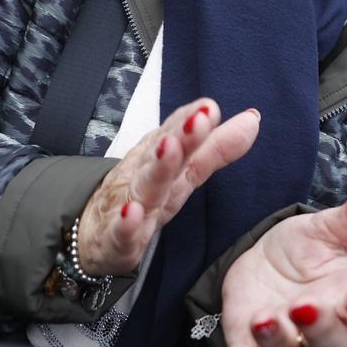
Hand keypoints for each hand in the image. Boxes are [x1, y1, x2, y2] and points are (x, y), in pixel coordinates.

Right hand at [76, 100, 258, 275]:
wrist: (93, 235)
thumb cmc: (142, 196)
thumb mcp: (182, 173)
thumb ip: (217, 147)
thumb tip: (252, 118)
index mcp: (162, 157)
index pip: (176, 132)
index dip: (192, 119)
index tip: (210, 106)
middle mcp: (144, 175)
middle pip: (163, 154)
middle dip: (181, 135)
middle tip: (199, 119)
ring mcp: (128, 205)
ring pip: (144, 186)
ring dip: (158, 166)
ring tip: (170, 148)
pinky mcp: (116, 240)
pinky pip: (120, 232)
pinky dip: (125, 223)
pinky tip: (132, 213)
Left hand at [215, 182, 346, 346]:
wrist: (267, 260)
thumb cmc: (307, 249)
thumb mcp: (328, 227)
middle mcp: (321, 324)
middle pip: (330, 340)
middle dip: (319, 326)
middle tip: (305, 306)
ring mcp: (287, 336)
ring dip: (278, 337)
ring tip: (264, 318)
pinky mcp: (251, 342)